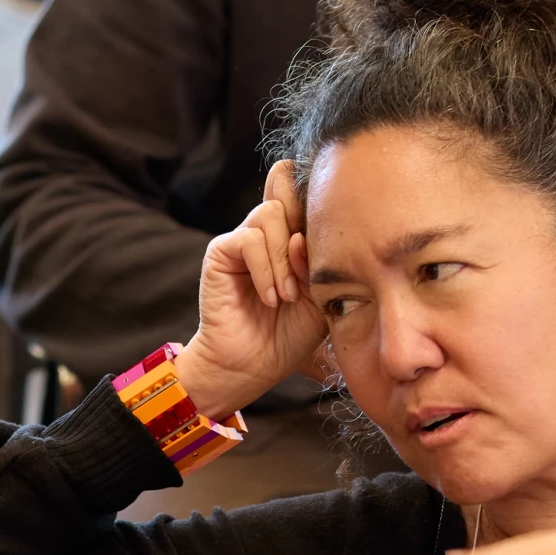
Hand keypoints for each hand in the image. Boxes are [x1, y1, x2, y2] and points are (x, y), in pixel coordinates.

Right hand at [175, 160, 327, 421]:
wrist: (252, 366)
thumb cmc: (290, 335)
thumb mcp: (320, 296)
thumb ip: (319, 261)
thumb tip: (301, 236)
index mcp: (295, 236)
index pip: (305, 191)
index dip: (319, 198)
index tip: (334, 234)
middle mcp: (269, 231)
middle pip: (288, 188)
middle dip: (306, 230)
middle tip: (307, 277)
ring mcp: (244, 239)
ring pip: (271, 214)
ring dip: (284, 260)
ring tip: (287, 297)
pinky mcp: (221, 252)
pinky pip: (249, 239)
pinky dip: (265, 270)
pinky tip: (271, 298)